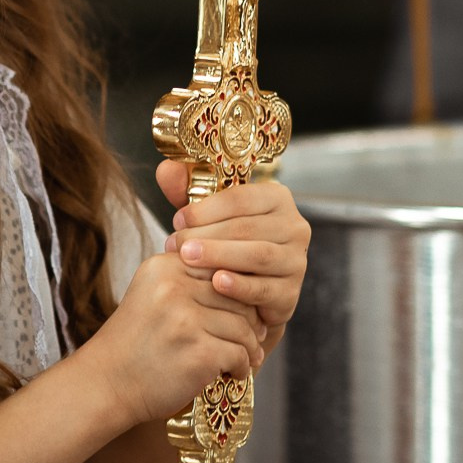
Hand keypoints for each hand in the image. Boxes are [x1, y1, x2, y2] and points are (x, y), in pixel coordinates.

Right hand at [80, 252, 266, 426]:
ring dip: (250, 345)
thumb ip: (189, 280)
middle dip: (251, 318)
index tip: (244, 308)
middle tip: (256, 335)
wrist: (106, 384)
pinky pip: (239, 354)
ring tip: (248, 356)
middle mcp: (174, 288)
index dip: (239, 289)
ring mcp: (186, 320)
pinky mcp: (198, 353)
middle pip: (237, 295)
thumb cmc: (136, 341)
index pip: (221, 266)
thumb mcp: (153, 294)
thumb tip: (244, 278)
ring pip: (243, 326)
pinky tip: (235, 373)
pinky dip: (242, 366)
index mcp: (164, 267)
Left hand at [158, 160, 310, 345]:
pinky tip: (216, 283)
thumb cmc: (224, 243)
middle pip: (248, 227)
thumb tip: (166, 169)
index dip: (206, 208)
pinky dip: (240, 286)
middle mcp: (294, 226)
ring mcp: (296, 261)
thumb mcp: (206, 215)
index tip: (178, 219)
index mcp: (277, 198)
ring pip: (258, 255)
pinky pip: (265, 288)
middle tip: (176, 244)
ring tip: (188, 259)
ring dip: (220, 256)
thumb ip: (186, 190)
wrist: (242, 292)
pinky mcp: (290, 293)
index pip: (242, 197)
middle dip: (207, 235)